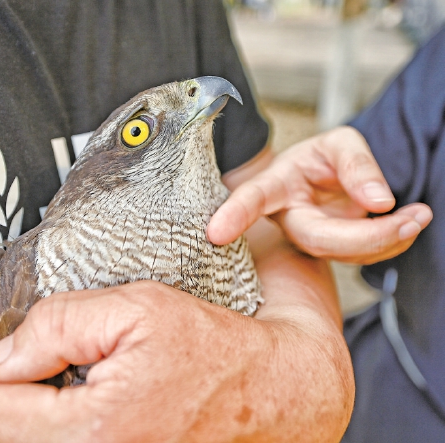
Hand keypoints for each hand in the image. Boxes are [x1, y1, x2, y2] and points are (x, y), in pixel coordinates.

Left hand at [0, 275, 352, 442]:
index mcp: (96, 431)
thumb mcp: (136, 309)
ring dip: (24, 417)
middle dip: (6, 394)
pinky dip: (51, 432)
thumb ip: (58, 324)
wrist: (268, 391)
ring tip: (63, 386)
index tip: (22, 350)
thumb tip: (7, 354)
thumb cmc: (214, 350)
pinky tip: (79, 411)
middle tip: (42, 365)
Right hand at [208, 126, 432, 263]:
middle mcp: (286, 217)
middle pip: (318, 238)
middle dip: (369, 236)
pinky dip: (391, 243)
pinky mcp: (327, 250)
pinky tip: (408, 223)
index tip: (213, 234)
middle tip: (416, 216)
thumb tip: (380, 202)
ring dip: (389, 240)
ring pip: (343, 253)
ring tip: (420, 214)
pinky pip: (359, 256)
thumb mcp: (340, 142)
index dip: (234, 215)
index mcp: (276, 185)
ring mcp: (306, 237)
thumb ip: (358, 165)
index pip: (253, 199)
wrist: (319, 181)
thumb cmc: (321, 158)